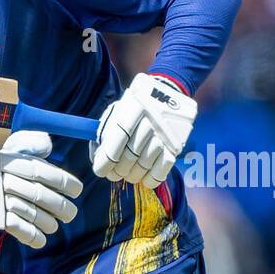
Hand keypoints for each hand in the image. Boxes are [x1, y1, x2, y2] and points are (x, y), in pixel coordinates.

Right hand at [0, 131, 82, 248]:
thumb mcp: (2, 150)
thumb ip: (26, 146)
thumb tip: (48, 145)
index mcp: (8, 160)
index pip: (41, 170)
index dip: (62, 180)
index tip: (77, 190)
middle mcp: (3, 178)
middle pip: (38, 194)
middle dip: (59, 206)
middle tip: (70, 214)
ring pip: (29, 212)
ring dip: (46, 221)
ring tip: (54, 226)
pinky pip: (15, 227)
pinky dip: (30, 235)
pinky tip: (40, 239)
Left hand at [93, 73, 196, 187]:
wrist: (167, 95)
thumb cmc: (133, 110)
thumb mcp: (117, 112)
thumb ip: (105, 133)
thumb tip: (97, 159)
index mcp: (134, 107)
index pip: (118, 138)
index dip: (107, 159)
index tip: (100, 171)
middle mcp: (152, 119)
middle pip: (131, 154)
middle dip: (119, 170)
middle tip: (114, 174)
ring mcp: (166, 132)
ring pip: (145, 163)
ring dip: (133, 174)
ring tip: (127, 174)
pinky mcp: (176, 144)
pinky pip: (163, 167)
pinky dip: (151, 178)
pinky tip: (143, 178)